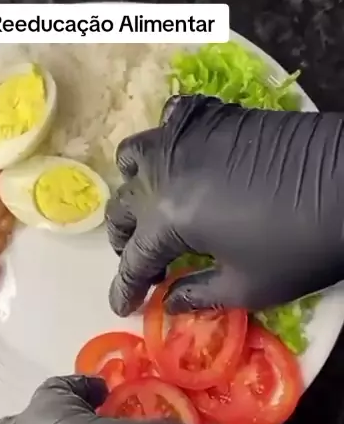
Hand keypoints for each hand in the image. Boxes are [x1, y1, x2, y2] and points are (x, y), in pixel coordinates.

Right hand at [106, 94, 343, 315]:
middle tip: (145, 264)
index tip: (123, 306)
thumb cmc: (299, 244)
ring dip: (135, 187)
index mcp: (167, 217)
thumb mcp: (247, 285)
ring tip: (153, 208)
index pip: (133, 259)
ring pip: (134, 157)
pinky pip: (170, 121)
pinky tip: (183, 160)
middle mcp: (163, 171)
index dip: (126, 287)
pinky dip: (166, 142)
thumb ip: (198, 294)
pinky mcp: (211, 117)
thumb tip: (170, 303)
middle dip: (126, 240)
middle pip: (124, 207)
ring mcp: (184, 138)